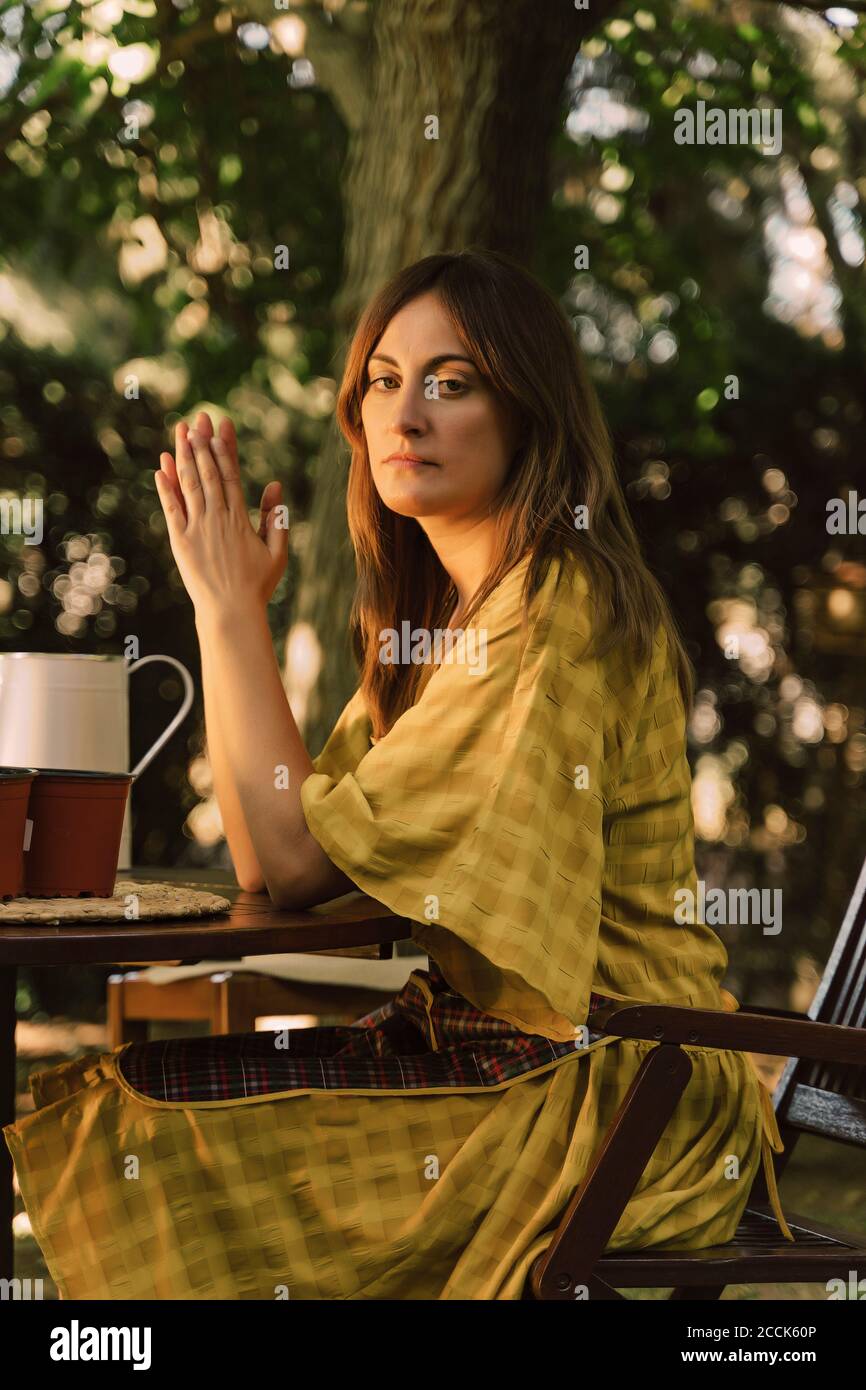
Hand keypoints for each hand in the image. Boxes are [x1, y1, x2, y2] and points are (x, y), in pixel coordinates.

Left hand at [155, 411, 288, 621]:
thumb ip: (276, 517)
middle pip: (208, 471)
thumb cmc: (257, 585)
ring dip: (184, 456)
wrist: (231, 612)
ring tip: (179, 431)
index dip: (225, 447)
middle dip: (203, 442)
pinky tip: (161, 467)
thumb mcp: (277, 552)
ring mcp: (198, 528)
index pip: (231, 473)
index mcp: (240, 518)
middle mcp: (218, 518)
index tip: (222, 426)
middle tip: (198, 417)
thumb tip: (275, 486)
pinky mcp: (181, 541)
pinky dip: (166, 488)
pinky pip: (172, 509)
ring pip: (189, 484)